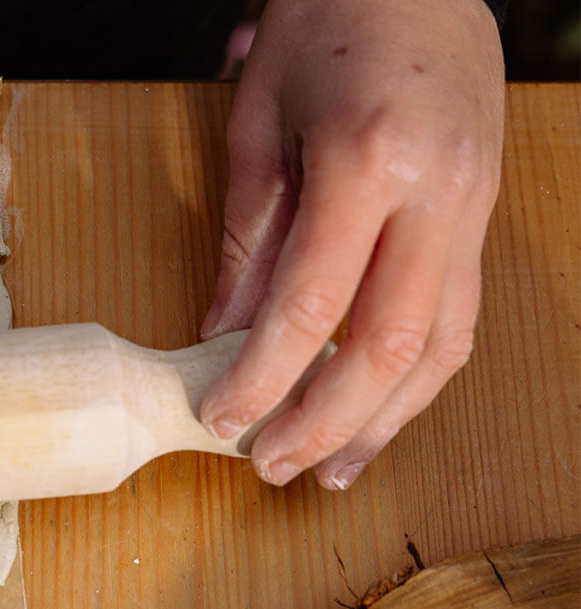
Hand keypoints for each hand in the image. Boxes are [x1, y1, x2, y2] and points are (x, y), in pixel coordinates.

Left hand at [198, 0, 502, 489]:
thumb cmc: (323, 25)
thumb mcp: (258, 125)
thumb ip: (247, 238)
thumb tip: (220, 335)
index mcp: (371, 162)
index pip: (312, 305)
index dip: (264, 377)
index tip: (220, 420)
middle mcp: (439, 194)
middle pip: (390, 345)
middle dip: (325, 420)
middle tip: (271, 466)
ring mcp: (476, 205)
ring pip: (443, 344)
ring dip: (385, 416)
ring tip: (332, 465)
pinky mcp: (486, 212)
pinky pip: (460, 314)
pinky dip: (418, 373)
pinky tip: (379, 407)